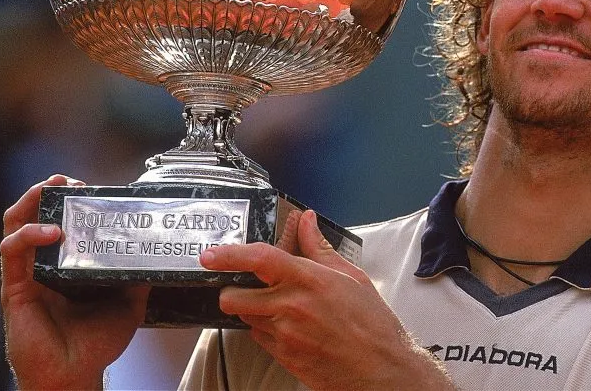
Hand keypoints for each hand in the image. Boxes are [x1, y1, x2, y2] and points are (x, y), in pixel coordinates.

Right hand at [1, 175, 149, 390]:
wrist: (77, 374)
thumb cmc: (96, 343)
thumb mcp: (130, 301)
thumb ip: (139, 275)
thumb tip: (159, 252)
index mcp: (68, 265)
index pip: (64, 222)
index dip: (73, 202)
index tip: (90, 187)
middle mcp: (45, 266)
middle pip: (35, 217)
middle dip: (48, 192)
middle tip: (66, 179)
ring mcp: (28, 275)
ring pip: (16, 227)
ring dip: (31, 203)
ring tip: (50, 189)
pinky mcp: (16, 289)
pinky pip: (13, 254)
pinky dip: (28, 235)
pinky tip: (50, 230)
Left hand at [201, 210, 451, 390]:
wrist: (378, 368)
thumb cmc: (370, 322)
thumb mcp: (350, 276)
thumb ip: (320, 248)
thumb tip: (307, 222)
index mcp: (310, 280)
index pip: (260, 259)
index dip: (230, 255)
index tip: (211, 254)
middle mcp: (291, 306)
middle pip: (233, 297)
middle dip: (231, 290)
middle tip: (243, 286)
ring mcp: (284, 334)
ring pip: (244, 318)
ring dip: (251, 311)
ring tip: (276, 306)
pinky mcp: (282, 356)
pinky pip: (258, 338)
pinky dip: (265, 329)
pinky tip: (288, 326)